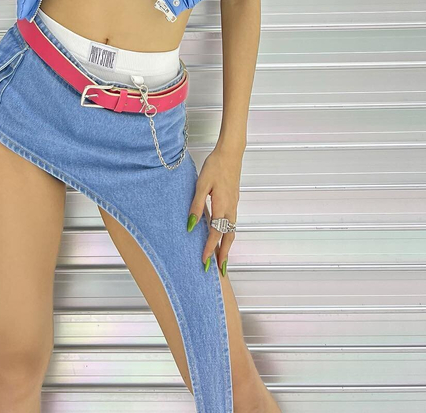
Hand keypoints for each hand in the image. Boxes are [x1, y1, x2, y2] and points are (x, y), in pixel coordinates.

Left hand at [186, 145, 241, 275]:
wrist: (231, 153)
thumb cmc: (215, 166)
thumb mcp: (202, 184)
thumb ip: (196, 206)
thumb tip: (191, 225)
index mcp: (223, 206)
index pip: (216, 234)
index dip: (210, 249)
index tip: (204, 263)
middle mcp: (231, 209)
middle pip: (228, 238)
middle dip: (224, 255)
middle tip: (220, 272)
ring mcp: (234, 205)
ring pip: (232, 232)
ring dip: (227, 247)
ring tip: (222, 259)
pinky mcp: (234, 201)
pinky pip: (232, 224)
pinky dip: (229, 235)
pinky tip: (223, 236)